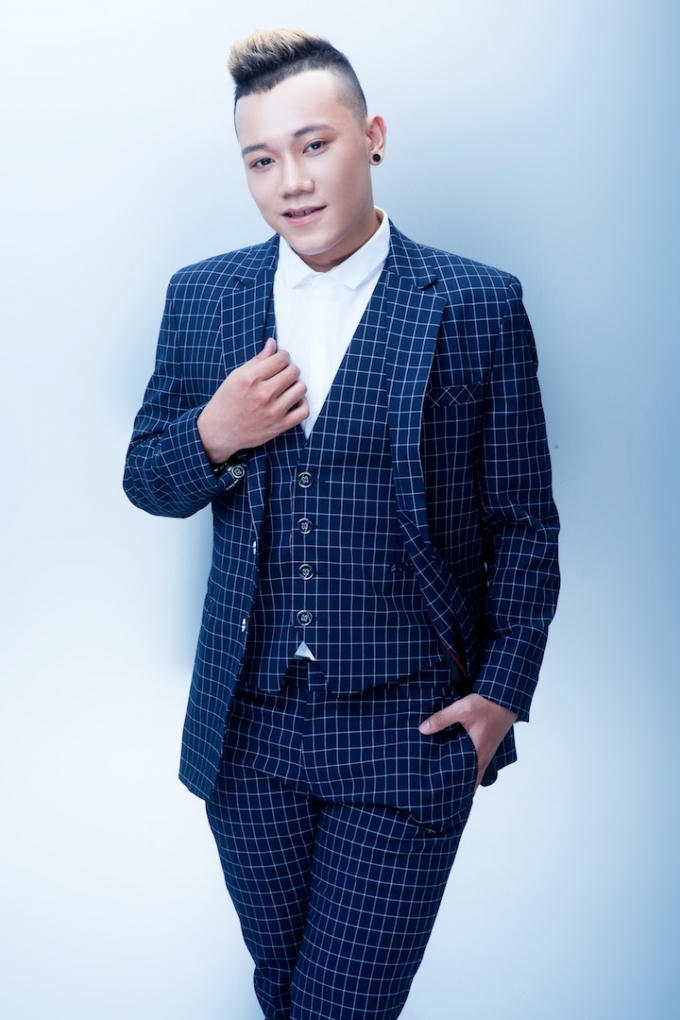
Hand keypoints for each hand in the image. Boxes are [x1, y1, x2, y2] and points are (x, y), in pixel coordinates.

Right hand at [197, 337, 308, 462]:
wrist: (219, 431)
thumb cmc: (227, 401)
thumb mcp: (236, 376)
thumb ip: (257, 360)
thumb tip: (273, 344)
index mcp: (250, 379)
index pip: (281, 359)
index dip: (283, 356)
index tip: (279, 360)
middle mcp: (263, 394)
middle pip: (293, 372)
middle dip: (289, 369)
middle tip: (282, 374)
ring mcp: (273, 411)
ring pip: (300, 389)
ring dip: (296, 386)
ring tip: (287, 388)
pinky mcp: (279, 426)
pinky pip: (303, 411)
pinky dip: (302, 404)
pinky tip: (293, 401)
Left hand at [418, 693, 517, 791]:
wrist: (506, 698)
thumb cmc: (487, 705)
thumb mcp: (462, 709)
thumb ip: (442, 719)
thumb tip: (423, 730)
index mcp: (478, 752)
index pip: (467, 779)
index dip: (456, 788)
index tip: (442, 794)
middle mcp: (484, 756)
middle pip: (472, 780)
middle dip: (458, 785)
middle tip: (442, 792)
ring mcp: (487, 752)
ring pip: (476, 772)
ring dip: (465, 777)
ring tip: (449, 782)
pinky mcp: (488, 745)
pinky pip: (479, 762)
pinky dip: (470, 767)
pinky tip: (460, 764)